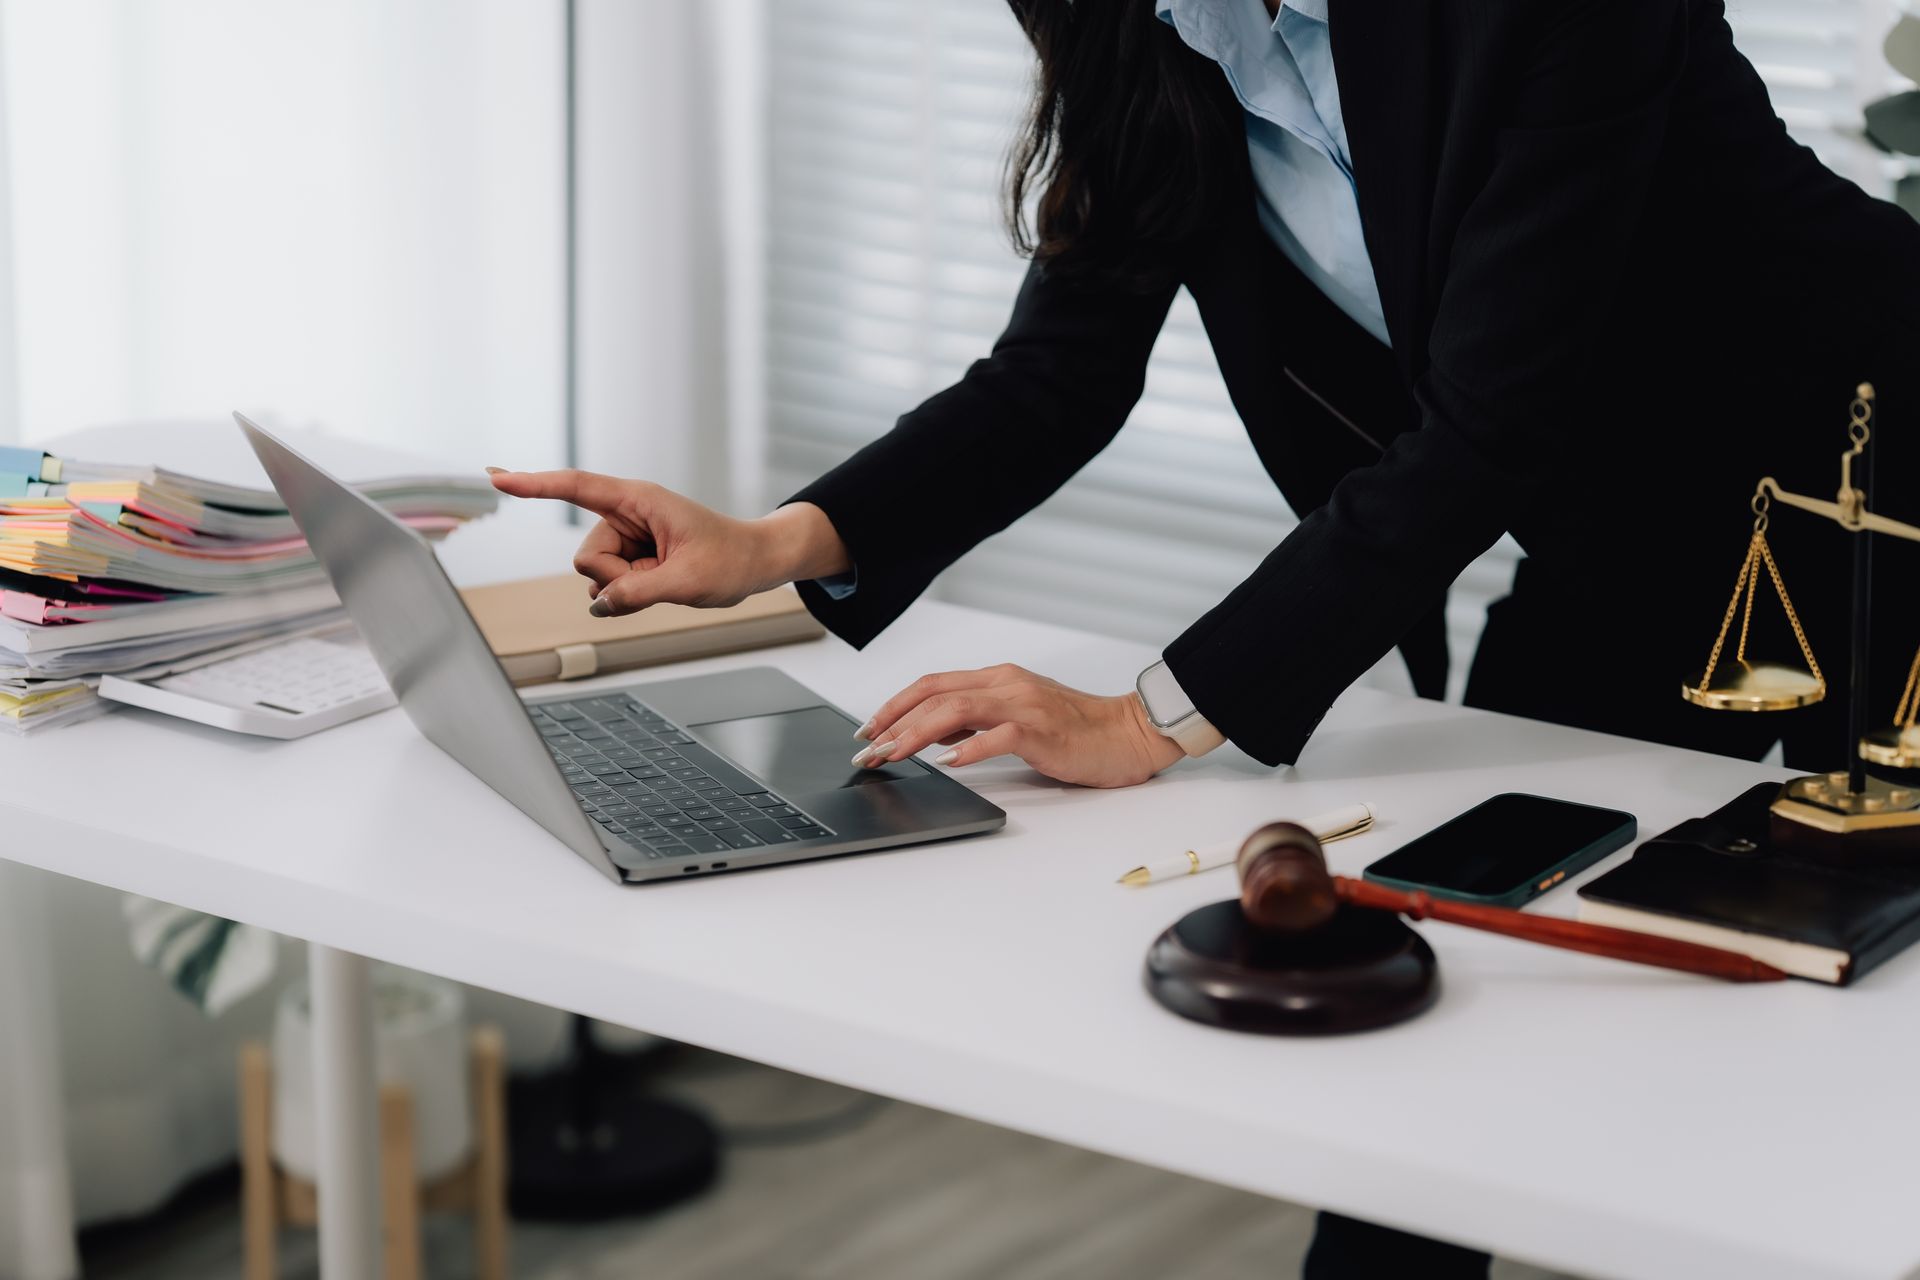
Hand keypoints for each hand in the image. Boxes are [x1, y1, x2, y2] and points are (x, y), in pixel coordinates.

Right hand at [485, 467, 849, 614]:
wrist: (754, 562)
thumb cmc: (730, 559)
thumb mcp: (687, 581)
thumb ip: (638, 594)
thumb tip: (598, 605)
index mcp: (639, 500)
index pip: (576, 487)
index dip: (534, 484)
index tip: (496, 477)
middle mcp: (627, 514)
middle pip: (587, 556)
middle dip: (615, 580)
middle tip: (660, 579)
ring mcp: (627, 537)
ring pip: (596, 575)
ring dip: (625, 588)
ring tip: (666, 579)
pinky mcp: (630, 557)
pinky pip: (607, 585)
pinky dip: (626, 595)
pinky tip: (656, 587)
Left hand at [852, 663, 1183, 788]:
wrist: (1130, 733)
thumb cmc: (1078, 730)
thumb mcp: (1017, 718)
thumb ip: (978, 721)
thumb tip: (933, 734)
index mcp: (998, 680)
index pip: (931, 685)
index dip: (893, 705)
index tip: (868, 730)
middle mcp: (1006, 685)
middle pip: (934, 695)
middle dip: (892, 723)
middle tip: (866, 750)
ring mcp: (1023, 705)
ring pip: (954, 711)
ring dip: (915, 735)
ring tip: (891, 755)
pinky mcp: (1042, 730)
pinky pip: (997, 735)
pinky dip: (968, 748)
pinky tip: (947, 762)